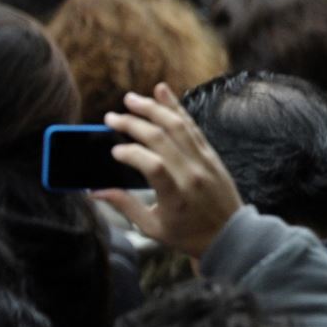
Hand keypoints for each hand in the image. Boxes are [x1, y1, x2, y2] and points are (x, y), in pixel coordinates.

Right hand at [96, 83, 244, 265]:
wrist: (232, 236)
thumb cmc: (189, 236)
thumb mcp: (153, 228)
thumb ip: (124, 206)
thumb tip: (95, 191)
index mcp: (177, 196)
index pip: (152, 166)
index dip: (130, 154)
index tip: (114, 151)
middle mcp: (192, 174)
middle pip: (161, 138)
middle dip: (132, 124)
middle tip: (111, 118)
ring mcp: (204, 161)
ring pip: (177, 125)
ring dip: (152, 108)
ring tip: (130, 99)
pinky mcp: (210, 154)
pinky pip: (192, 125)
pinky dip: (176, 106)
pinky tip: (161, 91)